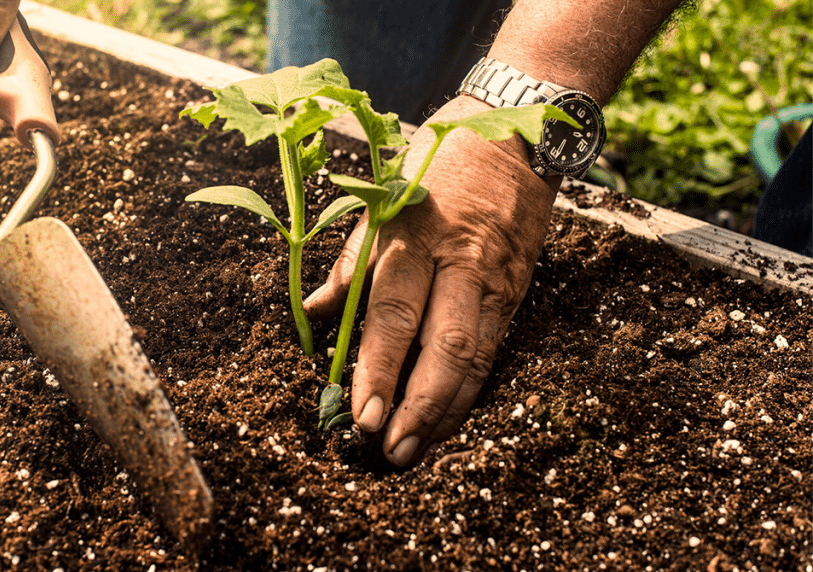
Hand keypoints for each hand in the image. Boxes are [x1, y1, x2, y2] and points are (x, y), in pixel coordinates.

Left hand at [305, 95, 559, 465]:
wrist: (522, 133)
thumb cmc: (439, 161)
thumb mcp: (385, 197)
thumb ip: (351, 261)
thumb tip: (313, 314)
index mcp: (415, 233)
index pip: (394, 313)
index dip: (377, 368)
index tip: (360, 414)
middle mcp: (459, 261)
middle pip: (443, 347)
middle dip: (417, 406)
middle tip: (390, 449)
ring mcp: (495, 278)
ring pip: (476, 358)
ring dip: (446, 411)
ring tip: (416, 448)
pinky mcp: (518, 289)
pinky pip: (495, 349)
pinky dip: (470, 389)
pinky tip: (449, 417)